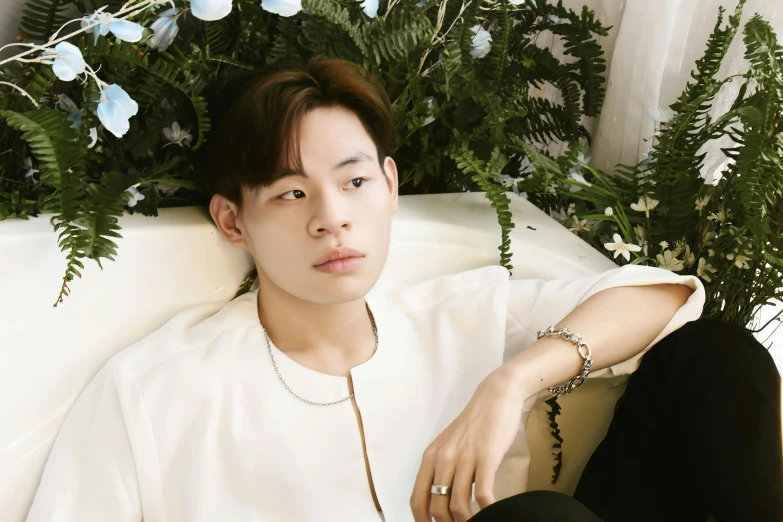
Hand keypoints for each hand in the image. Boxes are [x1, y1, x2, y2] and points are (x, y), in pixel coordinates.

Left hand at [409, 367, 527, 521]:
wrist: (496, 396)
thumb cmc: (476, 424)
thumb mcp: (450, 445)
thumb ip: (444, 470)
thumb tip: (443, 501)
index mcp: (431, 457)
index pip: (417, 499)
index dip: (423, 521)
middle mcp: (443, 459)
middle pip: (437, 508)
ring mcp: (464, 458)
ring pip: (458, 505)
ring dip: (468, 521)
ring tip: (479, 521)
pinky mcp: (486, 457)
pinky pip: (482, 494)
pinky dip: (488, 510)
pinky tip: (494, 511)